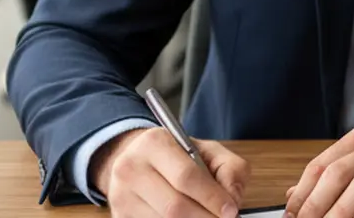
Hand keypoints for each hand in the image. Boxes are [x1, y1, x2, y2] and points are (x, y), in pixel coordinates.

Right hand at [90, 127, 250, 217]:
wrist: (138, 160)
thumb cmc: (177, 157)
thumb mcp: (208, 151)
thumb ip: (229, 169)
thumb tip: (232, 198)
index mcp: (154, 143)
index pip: (186, 177)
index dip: (212, 198)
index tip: (230, 210)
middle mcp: (131, 168)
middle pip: (174, 206)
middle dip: (205, 217)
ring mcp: (122, 194)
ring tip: (205, 215)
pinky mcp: (120, 215)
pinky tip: (188, 217)